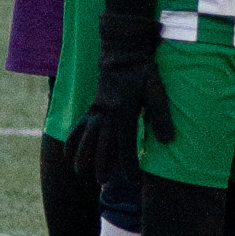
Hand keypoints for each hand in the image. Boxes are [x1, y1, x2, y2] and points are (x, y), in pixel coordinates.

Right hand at [71, 15, 174, 178]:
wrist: (122, 52)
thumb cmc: (142, 71)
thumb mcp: (156, 89)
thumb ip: (160, 115)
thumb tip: (166, 141)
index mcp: (122, 110)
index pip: (125, 144)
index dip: (128, 164)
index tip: (133, 181)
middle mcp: (105, 113)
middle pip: (101, 144)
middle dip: (102, 165)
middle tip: (103, 183)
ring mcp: (95, 111)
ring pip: (85, 138)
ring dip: (82, 156)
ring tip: (80, 173)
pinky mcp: (91, 108)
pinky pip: (77, 127)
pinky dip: (72, 141)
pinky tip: (68, 154)